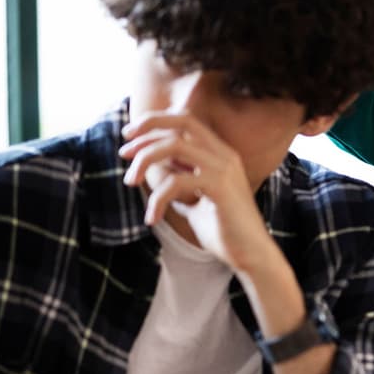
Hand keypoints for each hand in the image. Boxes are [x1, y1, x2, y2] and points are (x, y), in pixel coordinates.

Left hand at [120, 112, 275, 273]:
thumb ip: (180, 184)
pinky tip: (152, 218)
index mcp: (220, 153)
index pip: (186, 119)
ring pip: (174, 145)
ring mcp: (224, 168)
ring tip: (130, 182)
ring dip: (145, 160)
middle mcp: (224, 154)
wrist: (250, 254)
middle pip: (182, 120)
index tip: (130, 137)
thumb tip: (155, 176)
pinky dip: (157, 199)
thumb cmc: (223, 230)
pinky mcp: (220, 187)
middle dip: (147, 129)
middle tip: (124, 152)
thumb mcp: (194, 201)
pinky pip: (176, 181)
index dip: (156, 122)